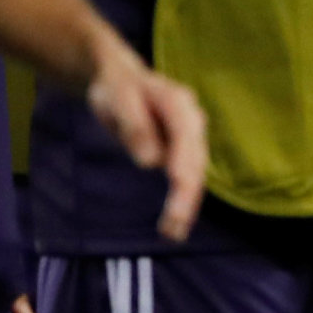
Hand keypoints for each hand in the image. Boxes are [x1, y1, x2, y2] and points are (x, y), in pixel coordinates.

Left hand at [83, 38, 208, 241]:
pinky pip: (185, 178)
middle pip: (195, 161)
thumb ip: (134, 126)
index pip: (185, 137)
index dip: (184, 164)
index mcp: (178, 103)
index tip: (177, 187)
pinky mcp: (182, 152)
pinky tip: (174, 224)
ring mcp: (190, 138)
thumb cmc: (117, 88)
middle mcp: (192, 121)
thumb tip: (150, 161)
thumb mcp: (117, 99)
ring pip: (194, 174)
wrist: (119, 80)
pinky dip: (181, 201)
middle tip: (173, 227)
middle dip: (187, 196)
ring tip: (173, 232)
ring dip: (186, 204)